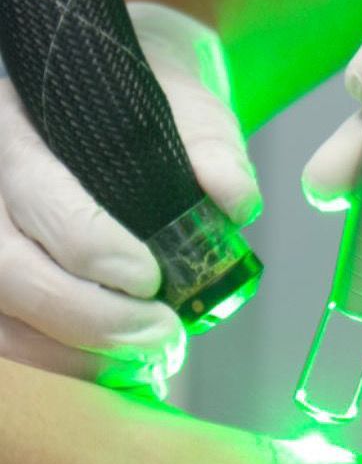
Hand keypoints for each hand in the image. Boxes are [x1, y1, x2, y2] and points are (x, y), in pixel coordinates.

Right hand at [0, 2, 260, 387]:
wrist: (113, 92)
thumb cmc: (148, 98)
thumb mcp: (189, 104)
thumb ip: (213, 147)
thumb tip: (236, 202)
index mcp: (23, 120)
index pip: (38, 189)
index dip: (88, 244)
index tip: (150, 278)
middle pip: (6, 264)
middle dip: (83, 315)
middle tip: (159, 334)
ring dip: (65, 353)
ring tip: (141, 362)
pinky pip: (1, 334)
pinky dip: (51, 362)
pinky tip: (106, 371)